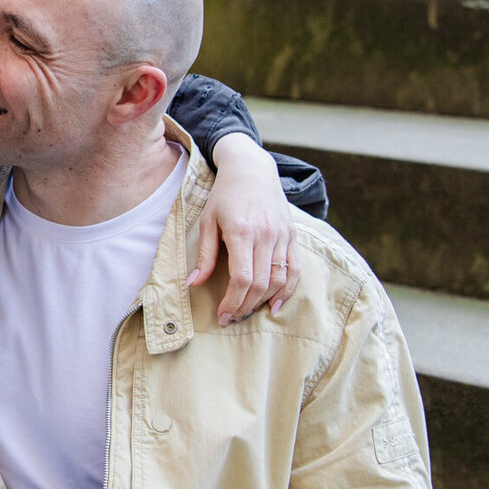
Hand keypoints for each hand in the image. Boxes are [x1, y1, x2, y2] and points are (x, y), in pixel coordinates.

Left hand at [194, 133, 298, 322]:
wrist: (252, 170)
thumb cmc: (225, 195)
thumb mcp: (207, 221)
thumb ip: (204, 254)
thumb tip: (193, 284)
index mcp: (242, 231)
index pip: (242, 278)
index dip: (232, 301)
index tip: (222, 315)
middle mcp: (266, 235)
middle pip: (260, 283)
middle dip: (245, 306)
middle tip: (232, 318)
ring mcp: (282, 236)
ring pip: (279, 279)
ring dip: (263, 301)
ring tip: (247, 311)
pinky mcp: (293, 236)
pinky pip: (295, 269)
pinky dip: (287, 290)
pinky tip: (275, 304)